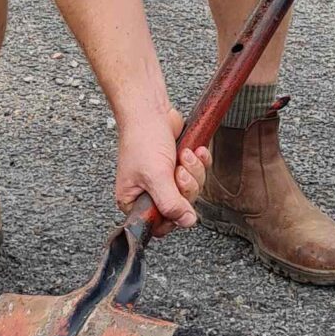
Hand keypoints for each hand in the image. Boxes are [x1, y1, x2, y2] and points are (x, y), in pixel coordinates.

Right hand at [114, 103, 208, 229]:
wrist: (150, 110)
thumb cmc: (143, 140)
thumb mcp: (156, 176)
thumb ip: (170, 203)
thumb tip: (186, 222)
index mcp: (134, 202)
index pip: (158, 225)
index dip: (173, 216)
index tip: (179, 202)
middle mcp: (149, 193)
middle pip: (180, 207)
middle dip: (186, 186)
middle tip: (178, 170)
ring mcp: (166, 180)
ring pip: (192, 190)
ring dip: (194, 171)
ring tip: (185, 155)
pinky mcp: (179, 166)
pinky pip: (198, 174)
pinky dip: (200, 162)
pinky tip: (195, 150)